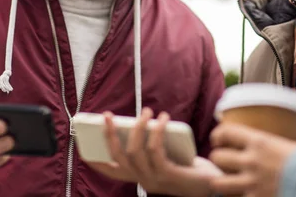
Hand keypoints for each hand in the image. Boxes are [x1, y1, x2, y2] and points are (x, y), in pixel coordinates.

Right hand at [88, 108, 221, 196]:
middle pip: (118, 156)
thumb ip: (154, 145)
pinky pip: (155, 150)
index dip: (95, 159)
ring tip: (146, 110)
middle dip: (109, 134)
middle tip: (107, 115)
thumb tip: (144, 122)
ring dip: (139, 127)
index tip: (83, 146)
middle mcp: (143, 180)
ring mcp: (154, 179)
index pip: (112, 171)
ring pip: (135, 151)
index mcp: (140, 177)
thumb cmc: (189, 167)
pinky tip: (163, 118)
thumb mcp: (167, 155)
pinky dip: (157, 131)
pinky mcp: (168, 175)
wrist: (212, 185)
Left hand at [209, 123, 295, 196]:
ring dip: (221, 182)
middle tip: (224, 163)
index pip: (226, 132)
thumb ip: (273, 146)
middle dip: (219, 160)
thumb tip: (274, 148)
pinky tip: (243, 194)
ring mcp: (251, 183)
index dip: (218, 136)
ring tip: (227, 182)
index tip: (218, 140)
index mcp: (259, 141)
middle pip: (217, 157)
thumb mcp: (288, 145)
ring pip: (218, 183)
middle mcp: (251, 161)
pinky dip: (238, 196)